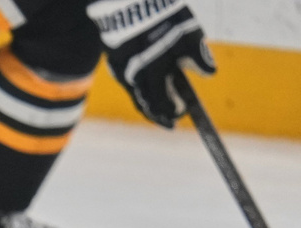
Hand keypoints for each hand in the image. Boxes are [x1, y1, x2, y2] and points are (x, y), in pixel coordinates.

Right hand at [88, 0, 214, 127]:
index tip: (181, 114)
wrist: (131, 5)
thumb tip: (210, 73)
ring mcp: (121, 70)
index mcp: (154, 74)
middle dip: (157, 114)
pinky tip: (144, 83)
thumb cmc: (164, 19)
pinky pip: (126, 81)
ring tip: (156, 104)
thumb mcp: (188, 35)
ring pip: (134, 94)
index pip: (161, 104)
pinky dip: (137, 87)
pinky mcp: (113, 61)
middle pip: (144, 104)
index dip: (171, 112)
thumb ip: (198, 56)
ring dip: (146, 101)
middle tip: (167, 120)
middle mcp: (135, 78)